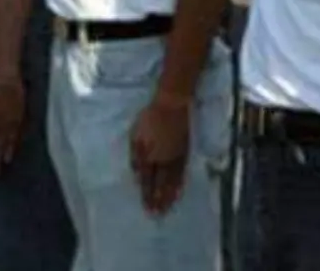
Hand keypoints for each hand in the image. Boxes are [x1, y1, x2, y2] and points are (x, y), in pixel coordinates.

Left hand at [129, 96, 191, 213]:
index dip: (147, 195)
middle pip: (160, 184)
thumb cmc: (149, 118)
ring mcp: (175, 157)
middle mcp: (162, 161)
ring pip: (172, 181)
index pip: (147, 181)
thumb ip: (135, 157)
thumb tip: (137, 175)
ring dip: (169, 195)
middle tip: (158, 214)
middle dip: (158, 200)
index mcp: (148, 157)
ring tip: (168, 207)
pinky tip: (178, 189)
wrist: (172, 105)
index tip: (147, 208)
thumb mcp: (135, 136)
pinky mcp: (184, 151)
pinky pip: (182, 172)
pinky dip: (180, 183)